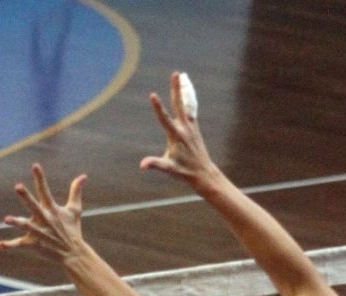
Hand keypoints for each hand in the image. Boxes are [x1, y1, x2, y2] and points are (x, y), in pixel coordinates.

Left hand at [0, 163, 86, 262]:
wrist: (73, 253)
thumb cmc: (72, 229)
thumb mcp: (75, 209)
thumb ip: (76, 191)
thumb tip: (84, 176)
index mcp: (51, 209)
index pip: (44, 190)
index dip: (39, 177)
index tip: (35, 165)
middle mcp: (44, 219)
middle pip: (33, 205)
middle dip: (26, 197)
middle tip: (18, 186)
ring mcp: (38, 232)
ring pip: (25, 226)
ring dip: (17, 222)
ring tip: (6, 219)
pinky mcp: (34, 244)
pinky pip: (19, 244)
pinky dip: (10, 245)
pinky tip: (0, 245)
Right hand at [138, 71, 217, 187]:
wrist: (203, 172)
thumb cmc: (184, 171)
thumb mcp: (168, 168)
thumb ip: (155, 164)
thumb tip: (142, 165)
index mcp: (176, 135)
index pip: (164, 118)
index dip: (157, 107)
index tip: (152, 94)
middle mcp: (185, 127)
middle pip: (179, 104)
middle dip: (176, 88)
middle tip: (175, 73)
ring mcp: (191, 126)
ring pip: (186, 103)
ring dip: (183, 89)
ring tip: (182, 75)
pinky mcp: (194, 127)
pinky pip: (191, 108)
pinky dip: (189, 98)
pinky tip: (187, 91)